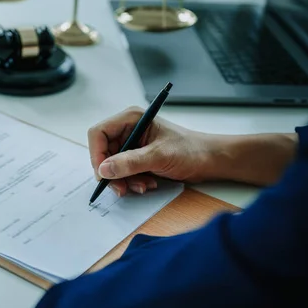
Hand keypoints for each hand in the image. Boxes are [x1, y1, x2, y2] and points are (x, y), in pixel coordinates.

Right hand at [88, 107, 212, 195]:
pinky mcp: (136, 158)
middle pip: (103, 152)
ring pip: (112, 166)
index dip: (97, 155)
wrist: (210, 161)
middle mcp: (127, 130)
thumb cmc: (190, 150)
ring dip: (124, 180)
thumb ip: (130, 162)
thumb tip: (104, 169)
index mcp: (130, 119)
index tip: (104, 174)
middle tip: (122, 189)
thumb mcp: (159, 156)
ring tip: (142, 186)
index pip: (99, 134)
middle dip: (112, 172)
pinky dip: (131, 181)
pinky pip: (123, 172)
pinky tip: (146, 184)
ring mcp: (131, 144)